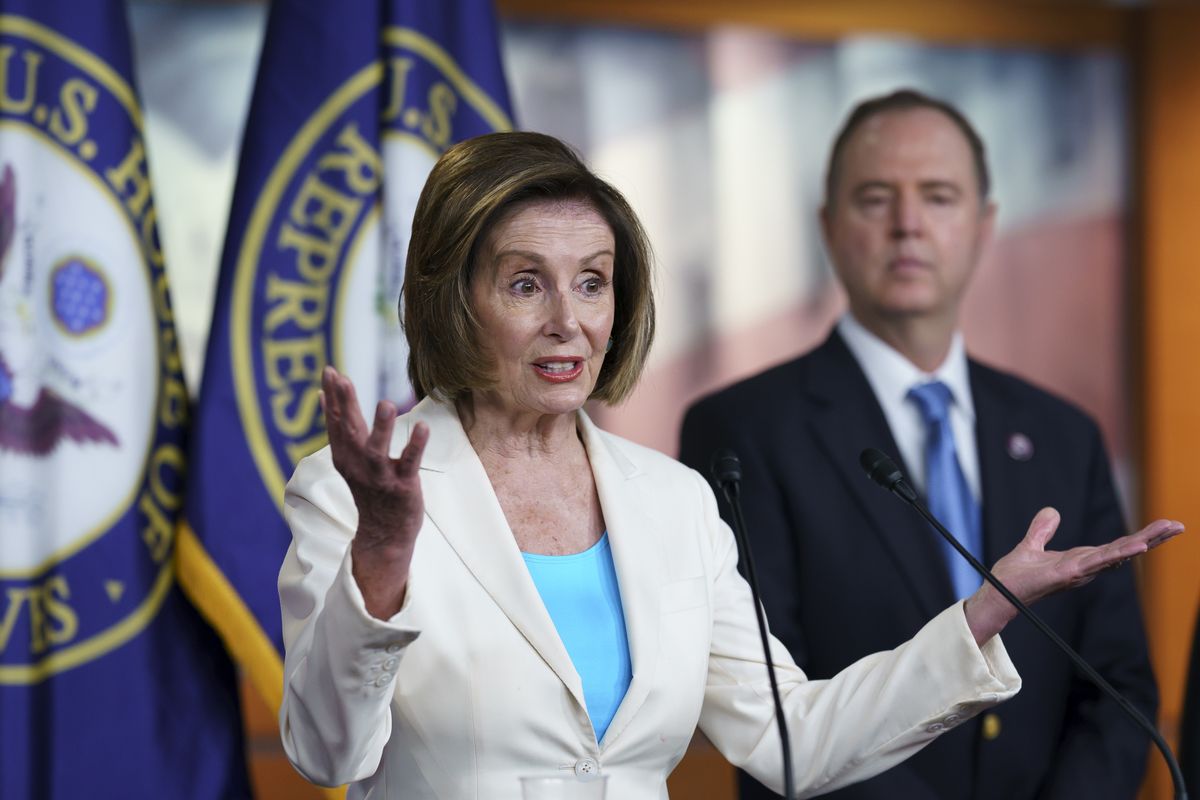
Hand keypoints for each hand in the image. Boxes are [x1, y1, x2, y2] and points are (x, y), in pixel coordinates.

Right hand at [322, 365, 428, 617]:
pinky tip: (422, 427)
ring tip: (385, 403)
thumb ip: (340, 427)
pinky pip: (409, 464)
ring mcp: (380, 477)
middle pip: (349, 431)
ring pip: (377, 450)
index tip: (330, 371)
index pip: (336, 422)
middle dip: (345, 403)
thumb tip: (324, 396)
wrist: (384, 533)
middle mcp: (358, 465)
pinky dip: (415, 446)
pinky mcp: (402, 487)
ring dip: (381, 427)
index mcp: (345, 456)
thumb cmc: (370, 488)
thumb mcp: (350, 457)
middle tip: (340, 377)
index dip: (333, 397)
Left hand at [964, 507, 1183, 643]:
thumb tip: (1052, 511)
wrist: (997, 592)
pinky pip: (1098, 561)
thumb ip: (1042, 530)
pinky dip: (1119, 553)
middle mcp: (1084, 567)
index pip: (1116, 546)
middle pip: (1124, 550)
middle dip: (1152, 538)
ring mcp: (1079, 571)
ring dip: (1143, 542)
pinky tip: (1139, 547)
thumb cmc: (1014, 577)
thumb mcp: (1030, 546)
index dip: (1139, 537)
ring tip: (1167, 530)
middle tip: (1178, 526)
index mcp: (1080, 559)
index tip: (1162, 526)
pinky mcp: (1068, 573)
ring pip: (1117, 554)